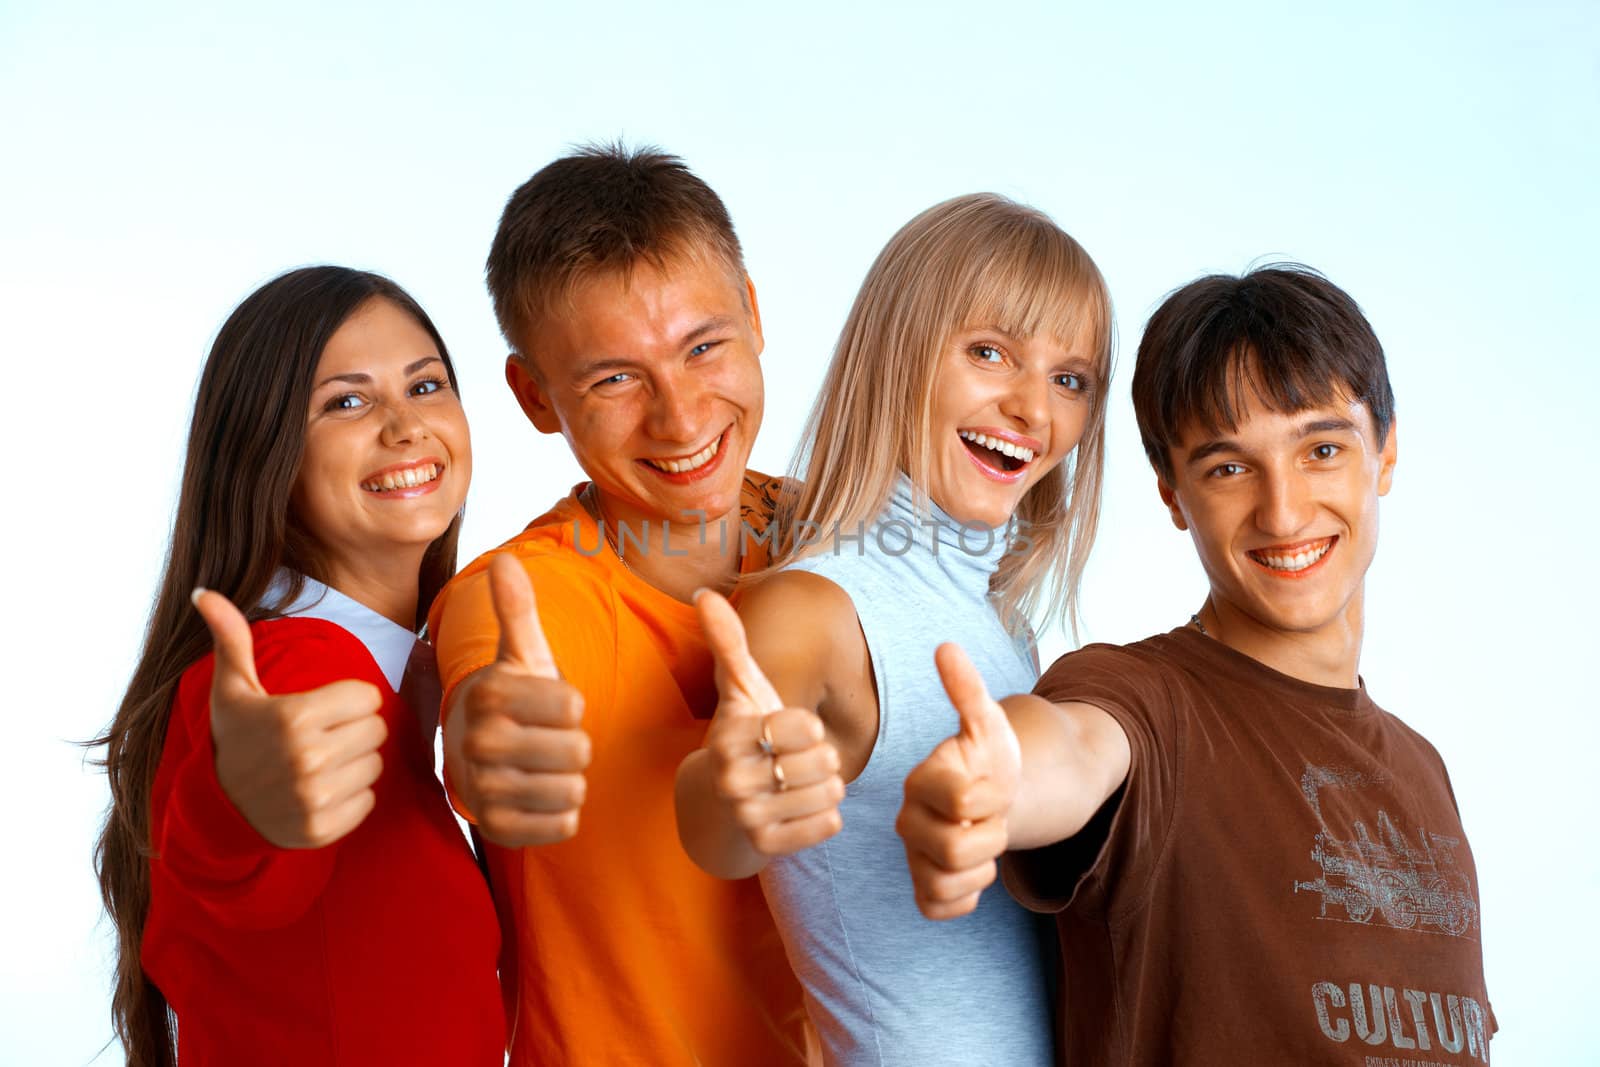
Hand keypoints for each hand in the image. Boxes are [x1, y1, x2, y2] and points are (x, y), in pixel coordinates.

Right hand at [195, 588, 386, 849]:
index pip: (368, 697)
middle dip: (354, 730)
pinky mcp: (323, 829)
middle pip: (377, 730)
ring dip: (355, 763)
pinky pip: (369, 801)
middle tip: (322, 737)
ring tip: (320, 764)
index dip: (349, 700)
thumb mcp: (233, 690)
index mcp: (293, 717)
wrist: (218, 809)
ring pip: (376, 764)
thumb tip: (204, 591)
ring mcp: (315, 798)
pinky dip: (351, 798)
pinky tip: (320, 792)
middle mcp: (307, 758)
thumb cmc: (236, 739)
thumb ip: (232, 639)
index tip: (322, 709)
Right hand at [454, 553, 589, 845]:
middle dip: (573, 745)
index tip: (546, 706)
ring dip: (569, 780)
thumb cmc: (513, 700)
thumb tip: (505, 559)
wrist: (475, 755)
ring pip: (573, 789)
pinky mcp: (496, 830)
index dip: (572, 707)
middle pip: (578, 751)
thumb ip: (518, 609)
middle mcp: (480, 743)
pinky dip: (562, 813)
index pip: (574, 706)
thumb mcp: (521, 653)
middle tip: (546, 740)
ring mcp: (484, 791)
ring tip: (541, 767)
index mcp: (490, 695)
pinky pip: (564, 825)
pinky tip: (538, 796)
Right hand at [696, 589, 843, 855]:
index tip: (792, 731)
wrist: (718, 806)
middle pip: (823, 761)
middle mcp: (732, 778)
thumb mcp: (740, 691)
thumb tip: (703, 593)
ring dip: (828, 786)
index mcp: (730, 736)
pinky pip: (827, 826)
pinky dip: (827, 816)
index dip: (810, 727)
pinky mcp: (766, 846)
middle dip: (822, 759)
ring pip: (829, 793)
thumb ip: (728, 643)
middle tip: (796, 762)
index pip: (806, 726)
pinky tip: (804, 808)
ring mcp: (747, 815)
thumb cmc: (744, 737)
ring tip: (802, 783)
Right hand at [896, 642, 1020, 919]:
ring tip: (983, 842)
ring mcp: (913, 856)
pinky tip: (975, 871)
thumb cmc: (989, 760)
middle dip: (991, 836)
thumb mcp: (987, 723)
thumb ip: (967, 689)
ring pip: (942, 881)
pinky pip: (936, 907)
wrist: (995, 796)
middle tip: (993, 819)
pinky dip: (966, 898)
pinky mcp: (923, 888)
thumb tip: (946, 647)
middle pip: (953, 848)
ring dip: (981, 867)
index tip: (994, 786)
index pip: (960, 798)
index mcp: (920, 780)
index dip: (991, 796)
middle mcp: (906, 820)